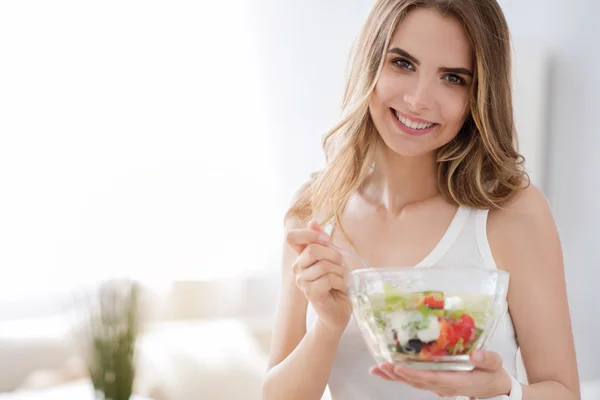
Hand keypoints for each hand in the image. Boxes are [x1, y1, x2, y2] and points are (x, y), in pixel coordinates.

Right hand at [286, 220, 351, 332]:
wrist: (338, 311)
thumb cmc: (337, 284)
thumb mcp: (333, 258)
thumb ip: (322, 241)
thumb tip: (312, 221)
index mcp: (302, 257)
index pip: (291, 237)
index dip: (308, 234)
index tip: (326, 240)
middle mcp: (298, 268)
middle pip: (312, 249)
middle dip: (333, 255)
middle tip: (341, 266)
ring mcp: (302, 281)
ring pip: (324, 265)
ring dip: (340, 271)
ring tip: (342, 279)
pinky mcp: (310, 293)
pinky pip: (328, 279)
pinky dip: (341, 282)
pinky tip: (341, 288)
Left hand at [369, 350, 511, 397]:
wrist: (494, 387)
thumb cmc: (492, 373)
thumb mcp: (495, 364)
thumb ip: (487, 359)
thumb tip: (475, 354)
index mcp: (458, 381)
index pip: (433, 378)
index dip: (415, 374)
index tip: (399, 368)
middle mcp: (445, 386)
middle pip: (418, 382)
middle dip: (398, 375)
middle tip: (381, 366)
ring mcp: (438, 386)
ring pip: (413, 383)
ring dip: (394, 377)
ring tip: (377, 369)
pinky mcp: (434, 383)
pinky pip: (414, 381)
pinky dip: (399, 377)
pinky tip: (385, 371)